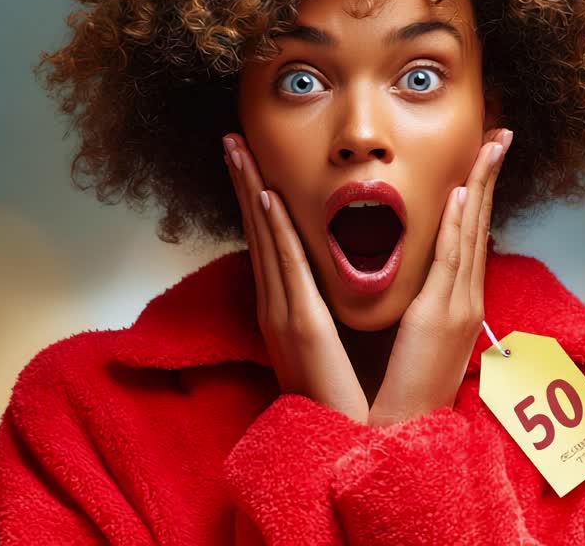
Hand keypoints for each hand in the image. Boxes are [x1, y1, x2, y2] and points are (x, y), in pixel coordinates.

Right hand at [222, 133, 369, 423]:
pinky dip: (273, 230)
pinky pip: (285, 267)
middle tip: (232, 138)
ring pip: (264, 240)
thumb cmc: (352, 397)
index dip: (259, 198)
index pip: (271, 241)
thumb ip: (332, 310)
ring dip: (251, 191)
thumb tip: (344, 278)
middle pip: (259, 231)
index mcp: (290, 308)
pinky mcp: (298, 325)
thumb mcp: (339, 343)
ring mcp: (283, 314)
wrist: (350, 445)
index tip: (253, 161)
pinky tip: (266, 197)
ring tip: (238, 151)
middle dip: (244, 182)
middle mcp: (279, 305)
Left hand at [367, 128, 512, 427]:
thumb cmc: (401, 388)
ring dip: (479, 186)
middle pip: (480, 225)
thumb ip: (418, 305)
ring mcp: (459, 307)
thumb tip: (416, 280)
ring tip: (490, 145)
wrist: (403, 431)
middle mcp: (465, 299)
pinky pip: (453, 261)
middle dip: (488, 178)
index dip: (477, 194)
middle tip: (499, 134)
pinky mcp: (443, 317)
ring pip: (473, 233)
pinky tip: (462, 193)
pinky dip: (461, 225)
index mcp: (456, 302)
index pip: (470, 236)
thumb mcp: (412, 338)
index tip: (481, 158)